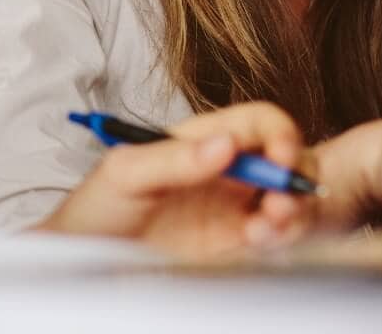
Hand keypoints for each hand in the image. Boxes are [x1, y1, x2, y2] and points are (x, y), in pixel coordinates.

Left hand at [35, 101, 314, 257]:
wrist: (86, 258)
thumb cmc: (97, 207)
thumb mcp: (126, 173)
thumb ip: (174, 158)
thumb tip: (225, 144)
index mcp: (201, 141)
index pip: (257, 123)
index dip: (279, 133)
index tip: (281, 156)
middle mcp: (224, 172)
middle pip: (284, 162)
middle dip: (296, 177)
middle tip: (281, 201)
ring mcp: (231, 209)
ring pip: (287, 200)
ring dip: (292, 211)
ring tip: (267, 227)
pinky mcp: (232, 246)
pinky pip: (274, 238)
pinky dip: (281, 239)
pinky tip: (258, 241)